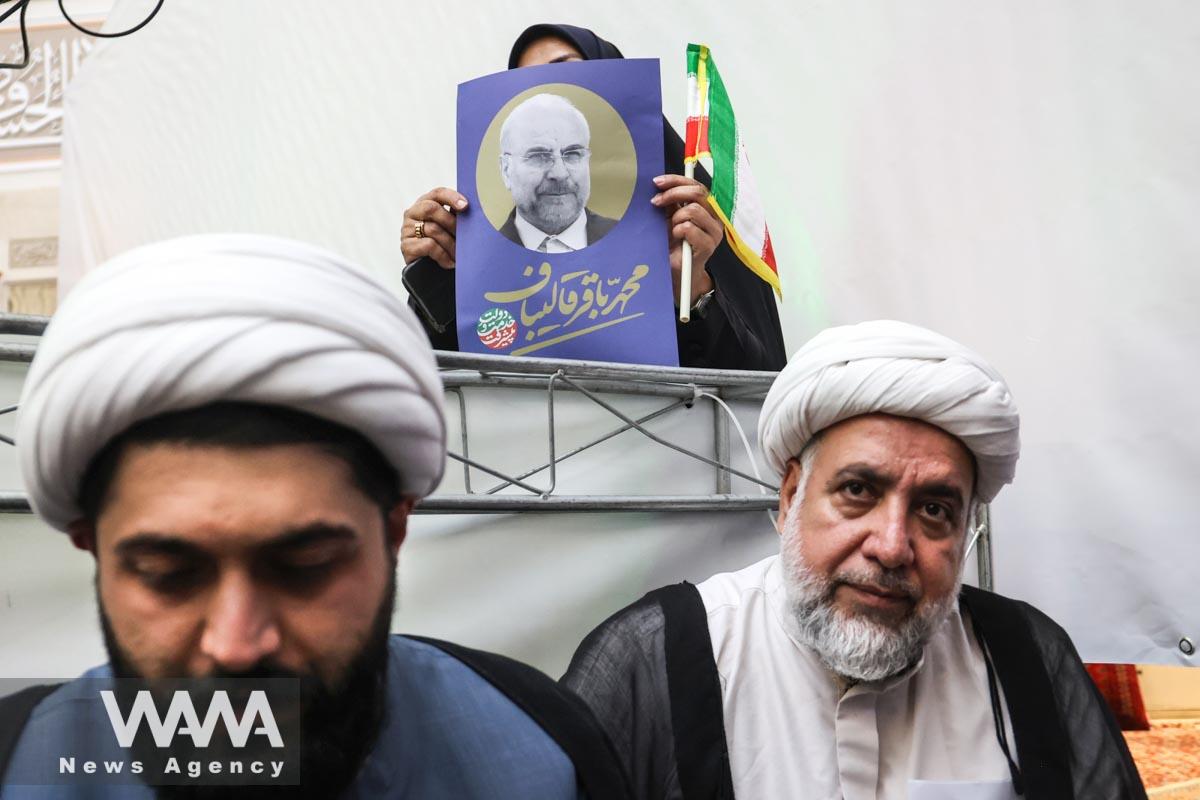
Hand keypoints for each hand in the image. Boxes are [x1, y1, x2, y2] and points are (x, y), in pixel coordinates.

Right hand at [401, 187, 467, 269]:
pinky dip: (443, 255)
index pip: (437, 193)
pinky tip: (450, 262)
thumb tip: (469, 210)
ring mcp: (407, 229)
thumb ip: (455, 217)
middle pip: (431, 208)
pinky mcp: (406, 246)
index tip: (465, 206)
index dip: (451, 197)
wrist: (430, 274)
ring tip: (459, 255)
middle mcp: (413, 213)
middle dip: (451, 222)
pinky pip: (429, 245)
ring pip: (433, 229)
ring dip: (451, 244)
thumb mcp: (449, 229)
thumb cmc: (443, 246)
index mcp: (425, 204)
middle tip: (464, 237)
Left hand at [652, 174, 721, 305]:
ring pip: (693, 210)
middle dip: (673, 194)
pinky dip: (677, 231)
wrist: (677, 273)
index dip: (676, 180)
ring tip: (671, 229)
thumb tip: (660, 183)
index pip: (696, 185)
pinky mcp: (709, 245)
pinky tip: (676, 239)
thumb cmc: (674, 245)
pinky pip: (689, 228)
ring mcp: (714, 231)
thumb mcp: (670, 218)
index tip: (657, 182)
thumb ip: (671, 202)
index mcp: (707, 208)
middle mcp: (714, 217)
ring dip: (676, 218)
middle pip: (698, 192)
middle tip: (656, 202)